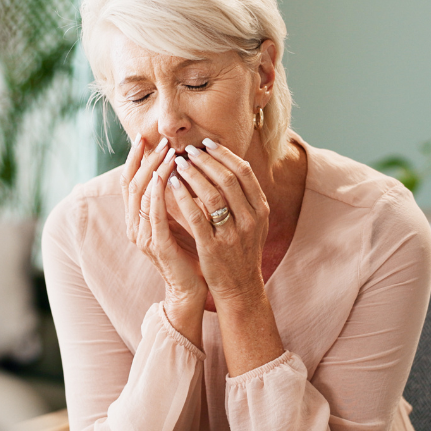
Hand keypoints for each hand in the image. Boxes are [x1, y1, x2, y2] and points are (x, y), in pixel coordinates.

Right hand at [121, 135, 206, 342]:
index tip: (146, 137)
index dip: (136, 158)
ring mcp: (142, 236)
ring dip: (153, 170)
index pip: (130, 181)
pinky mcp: (156, 245)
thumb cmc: (189, 254)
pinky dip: (156, 193)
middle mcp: (134, 226)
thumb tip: (179, 169)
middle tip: (159, 140)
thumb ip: (173, 200)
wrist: (191, 290)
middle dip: (144, 159)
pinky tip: (164, 177)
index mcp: (138, 220)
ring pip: (141, 195)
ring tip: (167, 152)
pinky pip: (152, 214)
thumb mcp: (179, 221)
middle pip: (131, 184)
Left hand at [166, 139, 269, 307]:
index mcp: (260, 209)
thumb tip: (233, 164)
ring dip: (193, 174)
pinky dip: (183, 197)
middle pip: (228, 179)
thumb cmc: (241, 251)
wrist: (240, 287)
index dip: (224, 155)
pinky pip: (195, 216)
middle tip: (188, 149)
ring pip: (212, 194)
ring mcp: (232, 234)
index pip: (244, 172)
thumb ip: (246, 198)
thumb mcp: (253, 223)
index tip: (207, 144)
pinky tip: (171, 185)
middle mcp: (249, 219)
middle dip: (206, 160)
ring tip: (177, 163)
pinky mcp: (212, 247)